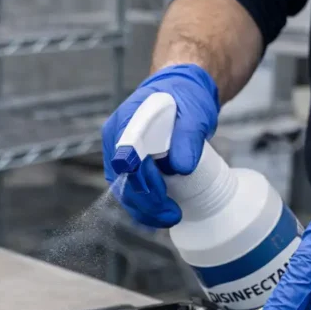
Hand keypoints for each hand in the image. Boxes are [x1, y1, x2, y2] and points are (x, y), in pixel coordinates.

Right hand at [102, 64, 219, 227]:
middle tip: (173, 214)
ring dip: (145, 210)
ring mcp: (121, 155)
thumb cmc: (186, 97)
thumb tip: (181, 167)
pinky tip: (161, 215)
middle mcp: (116, 141)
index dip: (142, 181)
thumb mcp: (194, 113)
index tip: (163, 194)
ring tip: (171, 217)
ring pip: (124, 191)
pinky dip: (145, 206)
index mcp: (126, 123)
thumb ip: (188, 137)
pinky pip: (131, 191)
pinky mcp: (131, 166)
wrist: (182, 92)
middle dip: (147, 203)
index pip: (126, 159)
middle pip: (123, 180)